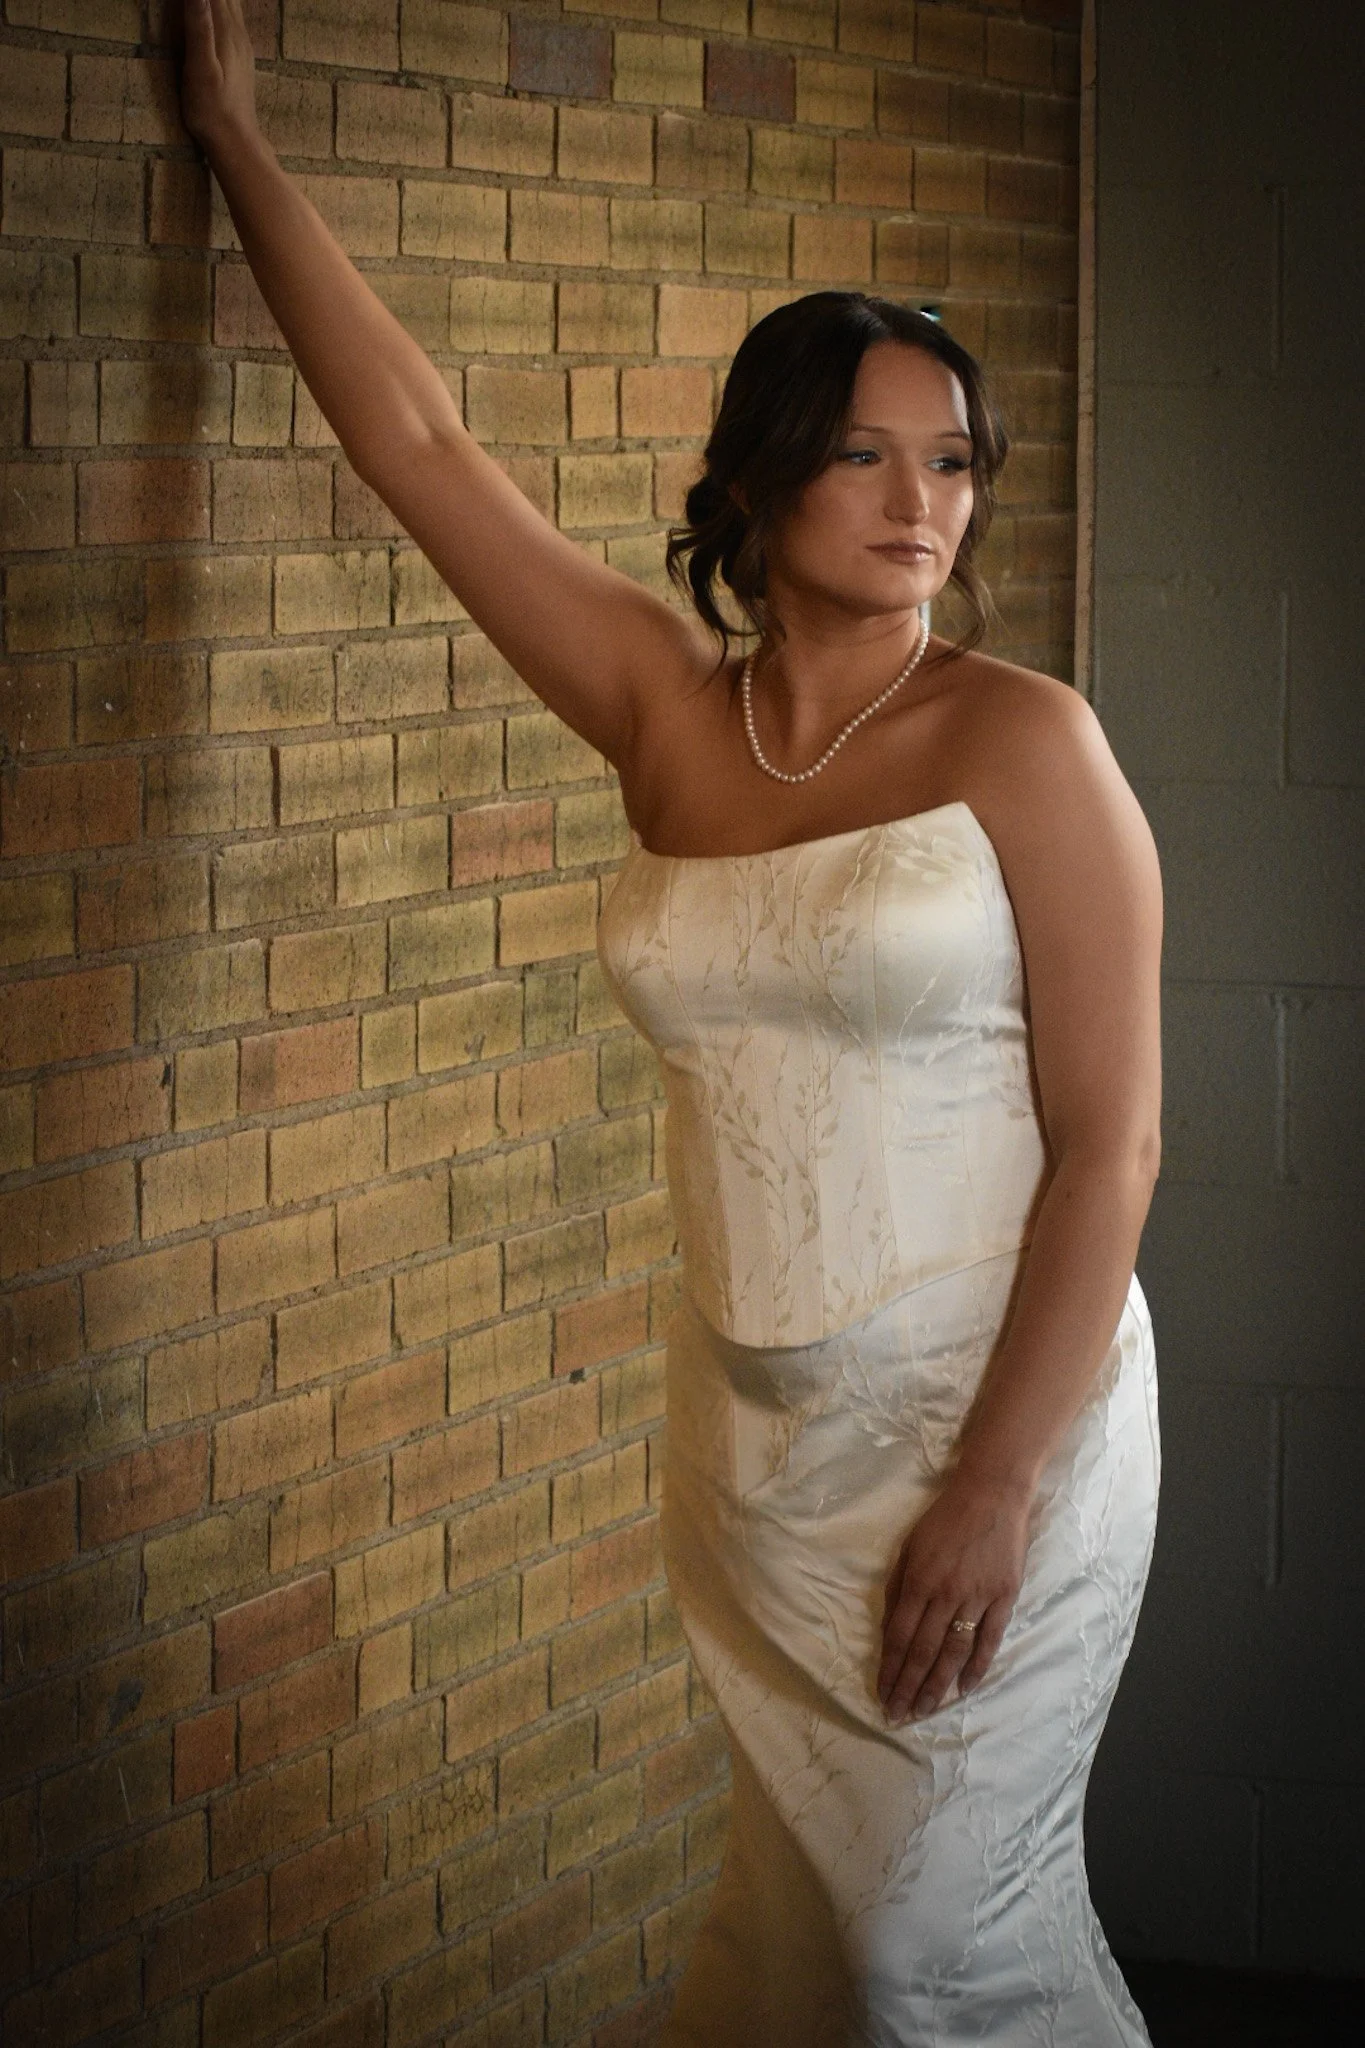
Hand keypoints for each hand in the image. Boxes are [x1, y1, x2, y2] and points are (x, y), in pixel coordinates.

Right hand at [180, 0, 260, 155]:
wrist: (236, 142)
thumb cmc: (212, 110)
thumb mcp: (200, 68)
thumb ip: (199, 27)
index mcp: (226, 31)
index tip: (175, 0)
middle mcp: (239, 32)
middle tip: (179, 3)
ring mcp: (243, 44)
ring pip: (232, 4)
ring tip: (193, 6)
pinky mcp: (242, 55)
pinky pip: (233, 17)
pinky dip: (221, 5)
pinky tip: (212, 8)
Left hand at [877, 1469, 1029, 1722]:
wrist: (992, 1494)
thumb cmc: (945, 1518)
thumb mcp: (909, 1546)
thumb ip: (898, 1587)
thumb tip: (890, 1627)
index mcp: (918, 1580)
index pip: (899, 1636)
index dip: (890, 1668)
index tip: (882, 1693)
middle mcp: (946, 1594)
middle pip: (923, 1651)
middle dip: (908, 1686)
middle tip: (898, 1715)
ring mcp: (977, 1598)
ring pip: (954, 1652)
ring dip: (937, 1686)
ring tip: (925, 1710)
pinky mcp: (1004, 1598)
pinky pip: (989, 1639)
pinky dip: (977, 1667)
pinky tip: (965, 1688)